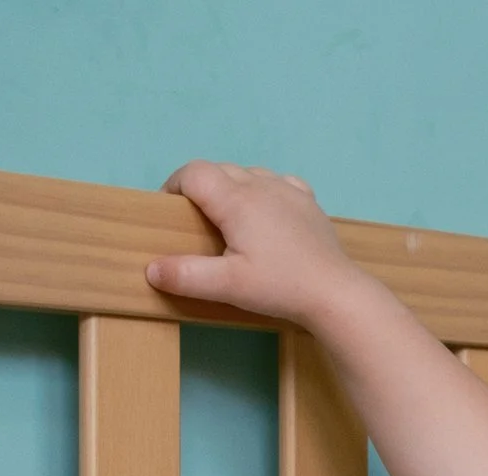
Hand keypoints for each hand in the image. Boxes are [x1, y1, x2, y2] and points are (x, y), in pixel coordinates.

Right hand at [146, 162, 373, 327]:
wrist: (336, 293)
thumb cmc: (280, 287)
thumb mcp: (228, 286)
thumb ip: (187, 276)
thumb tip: (151, 268)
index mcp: (237, 199)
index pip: (193, 173)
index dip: (174, 186)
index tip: (169, 212)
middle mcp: (262, 185)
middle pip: (219, 169)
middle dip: (199, 188)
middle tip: (194, 222)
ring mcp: (289, 190)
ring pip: (248, 173)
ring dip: (231, 187)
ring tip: (228, 220)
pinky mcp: (309, 202)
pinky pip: (278, 182)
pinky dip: (263, 190)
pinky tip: (266, 214)